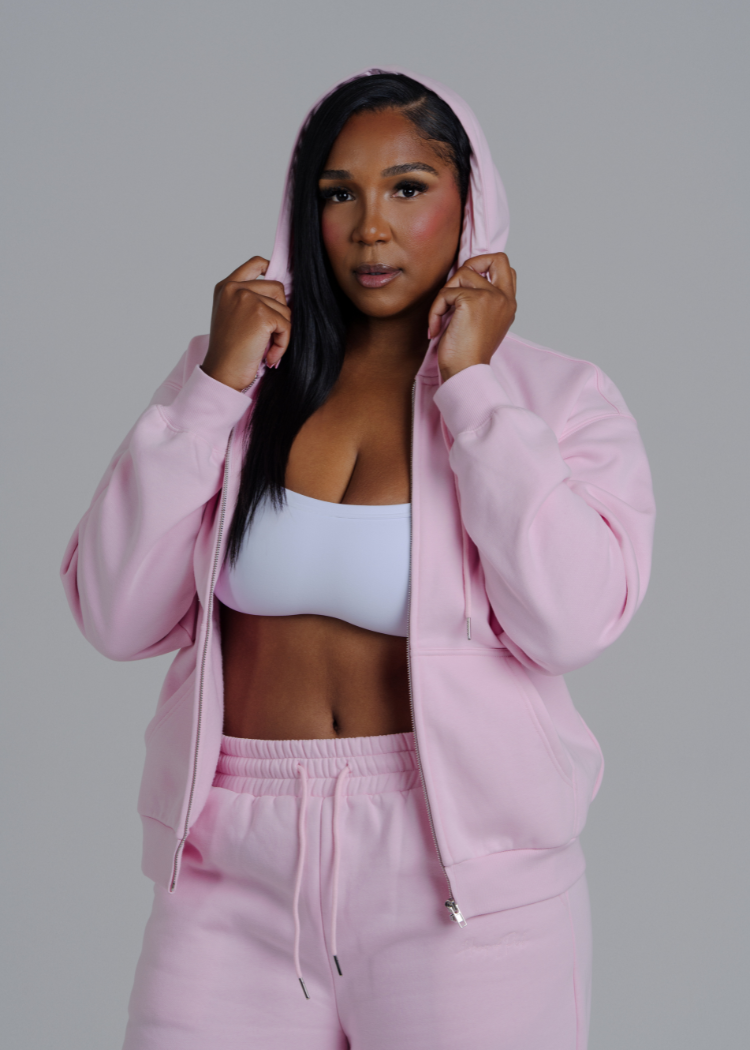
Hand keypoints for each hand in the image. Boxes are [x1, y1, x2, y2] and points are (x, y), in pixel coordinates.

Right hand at [201, 257, 289, 390]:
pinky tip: (269, 355)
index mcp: (226, 287)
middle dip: (279, 312)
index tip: (277, 287)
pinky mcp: (262, 314)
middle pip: (277, 288)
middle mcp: (235, 288)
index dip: (271, 269)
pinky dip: (282, 343)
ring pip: (284, 308)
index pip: (255, 264)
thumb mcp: (232, 316)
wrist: (222, 372)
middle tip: (267, 334)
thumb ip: (249, 300)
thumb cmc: (228, 351)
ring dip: (280, 331)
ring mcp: (248, 299)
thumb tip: (282, 292)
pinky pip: (286, 326)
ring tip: (265, 347)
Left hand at [428, 253, 516, 381]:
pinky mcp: (471, 301)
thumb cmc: (469, 354)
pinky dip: (435, 310)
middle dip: (471, 264)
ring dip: (446, 294)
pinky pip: (445, 293)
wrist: (466, 372)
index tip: (466, 286)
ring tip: (442, 318)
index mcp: (509, 304)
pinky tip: (435, 329)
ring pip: (462, 274)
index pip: (506, 268)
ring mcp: (490, 297)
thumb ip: (482, 301)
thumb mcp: (483, 323)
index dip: (485, 267)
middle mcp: (504, 297)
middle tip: (457, 287)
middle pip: (495, 257)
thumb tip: (463, 280)